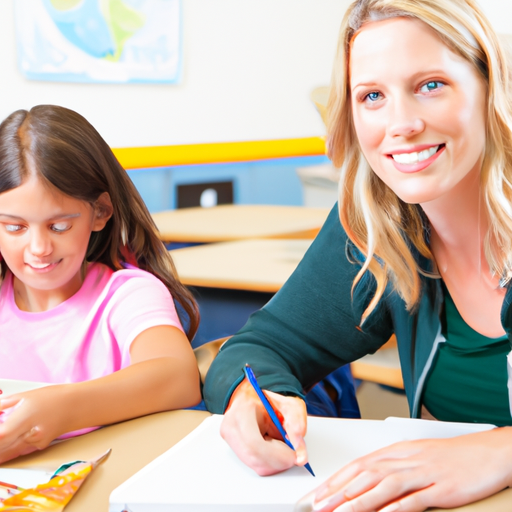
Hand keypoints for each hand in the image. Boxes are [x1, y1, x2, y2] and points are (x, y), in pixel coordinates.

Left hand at [0, 385, 70, 462]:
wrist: (76, 406)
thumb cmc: (52, 398)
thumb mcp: (25, 396)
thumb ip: (3, 405)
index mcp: (25, 419)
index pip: (1, 436)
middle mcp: (30, 435)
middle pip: (2, 449)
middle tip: (0, 435)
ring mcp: (35, 443)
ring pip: (7, 453)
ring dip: (1, 449)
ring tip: (6, 435)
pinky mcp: (38, 447)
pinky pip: (18, 451)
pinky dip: (10, 448)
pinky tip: (11, 440)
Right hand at [220, 378, 307, 475]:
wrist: (251, 399)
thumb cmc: (268, 401)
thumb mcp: (289, 404)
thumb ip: (297, 423)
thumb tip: (300, 455)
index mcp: (242, 410)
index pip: (254, 444)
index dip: (276, 455)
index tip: (293, 456)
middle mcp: (231, 426)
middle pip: (254, 458)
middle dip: (279, 461)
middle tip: (292, 455)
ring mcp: (230, 439)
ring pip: (255, 465)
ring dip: (275, 462)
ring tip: (281, 446)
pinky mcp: (234, 449)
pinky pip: (254, 464)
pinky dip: (269, 461)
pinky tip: (272, 448)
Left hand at [300, 427, 511, 511]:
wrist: (488, 452)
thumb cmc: (451, 456)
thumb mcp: (416, 457)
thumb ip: (391, 469)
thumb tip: (365, 485)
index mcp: (397, 451)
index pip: (358, 465)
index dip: (335, 480)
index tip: (317, 494)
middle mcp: (406, 459)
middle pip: (366, 474)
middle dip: (338, 492)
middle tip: (317, 506)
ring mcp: (424, 473)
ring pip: (385, 485)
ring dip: (360, 501)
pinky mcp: (443, 488)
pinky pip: (416, 499)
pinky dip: (398, 508)